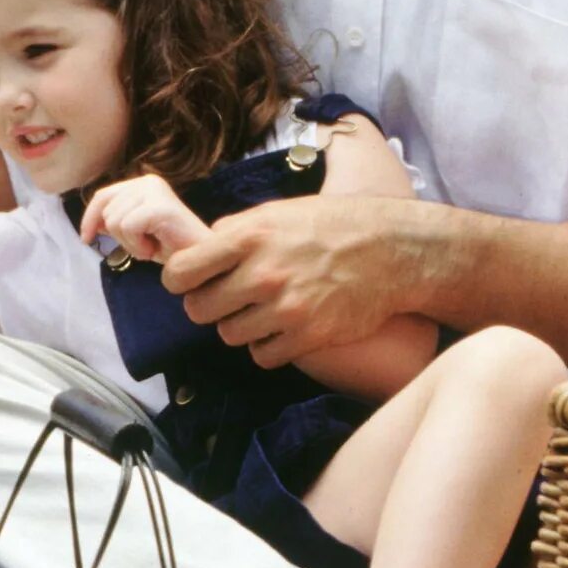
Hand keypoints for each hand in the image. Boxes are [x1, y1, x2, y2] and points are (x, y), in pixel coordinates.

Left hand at [78, 174, 210, 261]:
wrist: (201, 260)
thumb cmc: (171, 246)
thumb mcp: (135, 231)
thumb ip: (115, 221)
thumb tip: (92, 223)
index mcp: (142, 183)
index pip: (102, 196)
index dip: (90, 218)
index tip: (86, 239)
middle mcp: (149, 181)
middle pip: (106, 211)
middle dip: (120, 237)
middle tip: (145, 244)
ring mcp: (156, 191)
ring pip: (115, 221)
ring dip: (130, 244)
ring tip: (152, 246)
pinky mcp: (161, 206)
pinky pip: (128, 227)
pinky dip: (137, 245)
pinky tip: (155, 249)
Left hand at [159, 195, 413, 367]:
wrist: (389, 250)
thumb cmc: (331, 225)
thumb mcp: (276, 212)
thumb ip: (234, 230)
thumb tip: (196, 248)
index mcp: (248, 237)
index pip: (181, 271)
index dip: (178, 279)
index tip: (186, 281)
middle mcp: (262, 274)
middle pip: (199, 309)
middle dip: (207, 305)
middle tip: (225, 297)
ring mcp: (285, 309)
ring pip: (228, 335)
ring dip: (238, 325)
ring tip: (257, 310)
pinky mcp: (308, 336)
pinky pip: (262, 355)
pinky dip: (265, 346)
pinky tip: (278, 328)